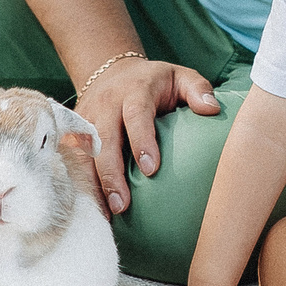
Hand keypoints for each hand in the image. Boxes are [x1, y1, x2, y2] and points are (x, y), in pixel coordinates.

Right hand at [75, 56, 224, 214]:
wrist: (111, 71)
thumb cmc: (155, 82)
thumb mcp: (181, 76)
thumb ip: (198, 89)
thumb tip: (212, 110)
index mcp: (135, 90)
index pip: (136, 114)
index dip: (141, 140)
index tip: (151, 169)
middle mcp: (107, 103)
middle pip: (104, 139)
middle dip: (111, 174)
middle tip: (122, 205)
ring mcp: (86, 117)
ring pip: (84, 153)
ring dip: (93, 184)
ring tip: (107, 214)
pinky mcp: (74, 131)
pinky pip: (73, 159)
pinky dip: (80, 183)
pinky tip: (93, 208)